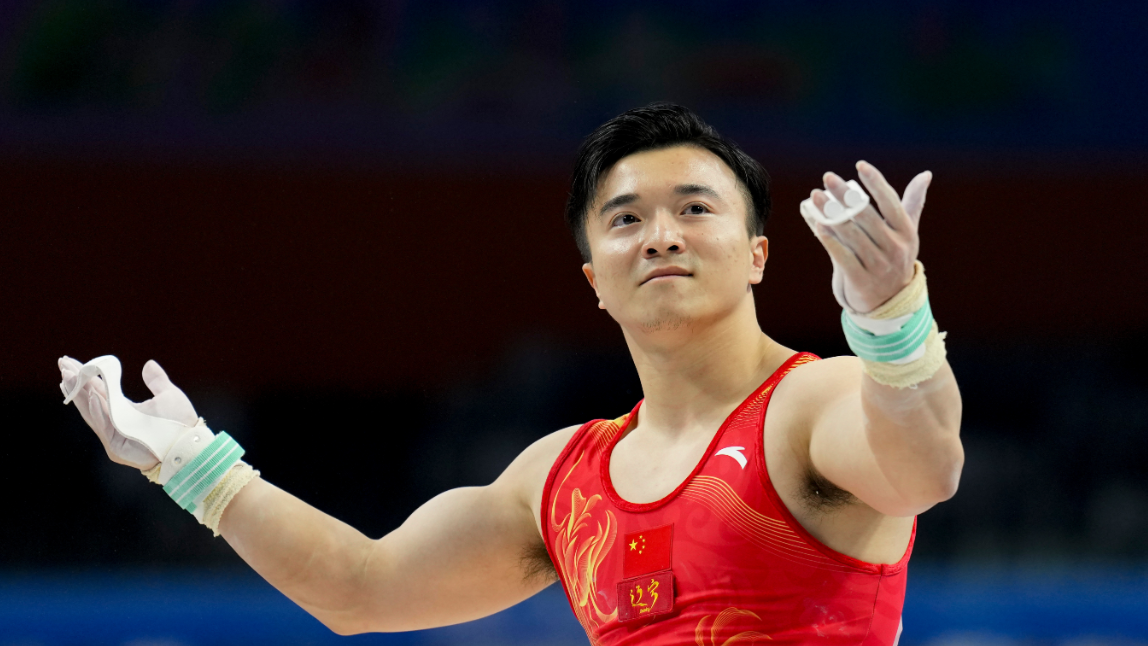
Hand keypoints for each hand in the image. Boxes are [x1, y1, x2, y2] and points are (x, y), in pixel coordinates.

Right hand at [59, 356, 198, 469]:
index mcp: (123, 408)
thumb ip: (157, 381)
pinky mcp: (116, 447)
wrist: (188, 445)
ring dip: (80, 394)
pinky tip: (92, 396)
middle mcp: (115, 420)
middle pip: (89, 399)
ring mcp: (114, 434)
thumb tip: (148, 363)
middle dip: (76, 383)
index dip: (85, 376)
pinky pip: (105, 427)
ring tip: (70, 377)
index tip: (69, 362)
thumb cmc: (179, 424)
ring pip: (92, 411)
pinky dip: (98, 412)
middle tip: (63, 365)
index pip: (98, 389)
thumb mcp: (168, 395)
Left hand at [810, 161, 931, 312]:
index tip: (860, 165)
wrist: (890, 302)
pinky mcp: (861, 280)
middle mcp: (894, 247)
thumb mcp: (907, 233)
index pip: (890, 202)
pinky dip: (830, 241)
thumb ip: (912, 203)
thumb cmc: (895, 257)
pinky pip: (843, 257)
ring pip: (851, 235)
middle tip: (828, 178)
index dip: (876, 183)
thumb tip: (925, 174)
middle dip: (845, 195)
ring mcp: (878, 265)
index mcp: (905, 231)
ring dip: (831, 214)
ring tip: (815, 197)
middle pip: (866, 216)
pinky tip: (817, 225)